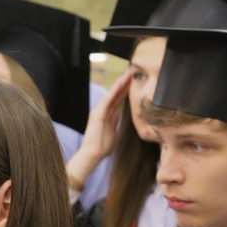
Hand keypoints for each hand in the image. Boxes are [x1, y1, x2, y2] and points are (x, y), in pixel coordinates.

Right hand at [66, 71, 131, 191]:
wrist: (92, 155)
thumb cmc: (102, 148)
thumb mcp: (114, 133)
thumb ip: (116, 124)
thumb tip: (121, 117)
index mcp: (108, 115)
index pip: (119, 99)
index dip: (127, 90)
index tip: (135, 81)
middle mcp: (104, 110)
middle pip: (117, 94)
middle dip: (125, 83)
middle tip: (134, 71)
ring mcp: (100, 111)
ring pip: (113, 94)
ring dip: (121, 83)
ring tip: (129, 72)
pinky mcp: (98, 113)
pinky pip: (108, 99)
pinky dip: (114, 90)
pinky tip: (121, 82)